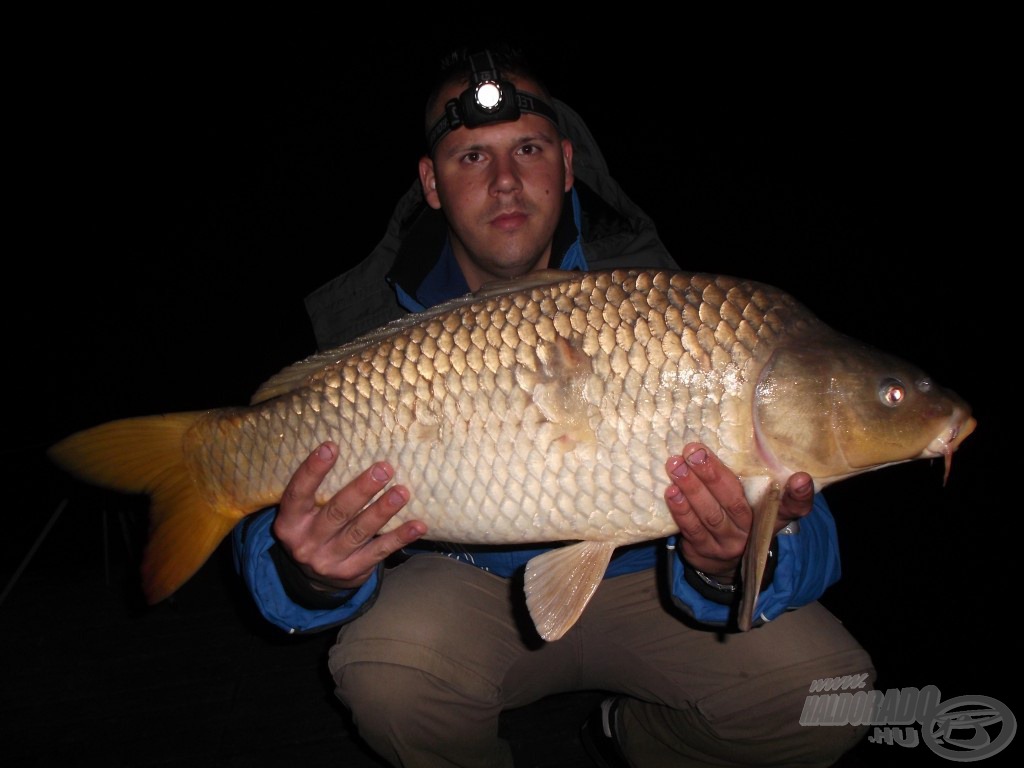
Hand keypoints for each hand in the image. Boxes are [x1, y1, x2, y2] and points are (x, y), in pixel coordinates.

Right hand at [272, 442, 425, 590]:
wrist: (314, 579)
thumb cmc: (314, 529)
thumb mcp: (304, 514)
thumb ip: (319, 491)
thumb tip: (355, 451)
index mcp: (290, 522)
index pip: (298, 493)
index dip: (313, 470)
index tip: (331, 447)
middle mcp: (306, 542)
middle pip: (336, 512)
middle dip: (361, 490)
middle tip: (383, 469)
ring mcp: (328, 560)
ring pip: (359, 532)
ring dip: (383, 511)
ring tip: (402, 492)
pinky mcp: (351, 572)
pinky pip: (378, 552)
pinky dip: (399, 538)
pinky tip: (417, 525)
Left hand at [664, 443, 812, 580]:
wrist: (723, 560)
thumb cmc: (738, 515)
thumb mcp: (754, 498)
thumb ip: (751, 475)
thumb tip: (731, 435)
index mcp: (773, 514)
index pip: (794, 506)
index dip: (799, 494)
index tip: (801, 478)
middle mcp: (754, 531)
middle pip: (735, 503)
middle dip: (713, 476)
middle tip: (695, 452)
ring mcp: (730, 544)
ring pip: (711, 515)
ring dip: (691, 488)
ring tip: (676, 465)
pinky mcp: (707, 552)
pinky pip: (693, 530)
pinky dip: (681, 509)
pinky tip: (672, 491)